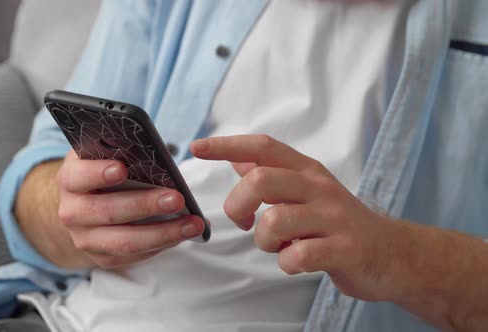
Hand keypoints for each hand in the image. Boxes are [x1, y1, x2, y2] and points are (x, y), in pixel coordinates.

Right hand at [56, 150, 204, 268]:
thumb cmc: (105, 170)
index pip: (79, 176)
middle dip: (145, 205)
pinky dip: (163, 244)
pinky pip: (135, 255)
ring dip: (163, 233)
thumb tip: (154, 152)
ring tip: (194, 223)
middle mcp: (72, 212)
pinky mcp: (103, 257)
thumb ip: (122, 151)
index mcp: (70, 179)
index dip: (99, 173)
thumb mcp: (106, 155)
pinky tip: (184, 233)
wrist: (87, 202)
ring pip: (125, 241)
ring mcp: (85, 239)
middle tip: (177, 198)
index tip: (122, 168)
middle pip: (108, 211)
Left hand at [190, 134, 406, 301]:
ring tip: (279, 245)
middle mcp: (319, 187)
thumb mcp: (307, 190)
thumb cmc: (338, 222)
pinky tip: (298, 260)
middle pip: (261, 180)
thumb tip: (238, 157)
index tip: (197, 148)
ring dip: (264, 241)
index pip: (263, 147)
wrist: (393, 253)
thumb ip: (273, 173)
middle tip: (245, 221)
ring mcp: (334, 218)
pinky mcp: (345, 249)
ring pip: (274, 221)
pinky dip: (287, 263)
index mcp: (307, 171)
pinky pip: (297, 255)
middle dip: (238, 205)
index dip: (227, 145)